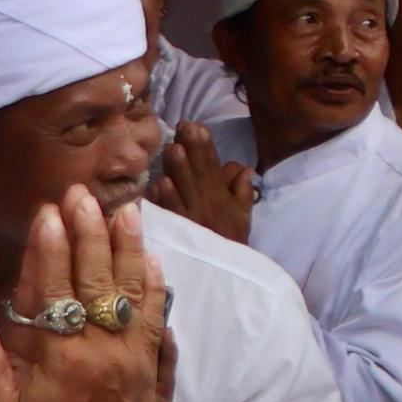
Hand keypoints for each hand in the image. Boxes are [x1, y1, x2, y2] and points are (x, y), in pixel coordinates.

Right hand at [0, 190, 167, 401]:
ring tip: (123, 209)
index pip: (52, 290)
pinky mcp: (148, 363)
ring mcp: (128, 353)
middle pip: (93, 278)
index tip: (47, 213)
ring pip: (129, 289)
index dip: (49, 249)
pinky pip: (155, 317)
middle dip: (88, 232)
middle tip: (82, 194)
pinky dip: (154, 285)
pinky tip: (151, 259)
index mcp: (57, 357)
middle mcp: (97, 347)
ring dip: (126, 247)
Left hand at [150, 127, 254, 242]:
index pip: (214, 167)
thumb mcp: (243, 216)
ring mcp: (190, 218)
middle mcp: (207, 205)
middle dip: (192, 149)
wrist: (222, 275)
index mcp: (223, 199)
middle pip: (198, 173)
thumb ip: (241, 191)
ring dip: (179, 170)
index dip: (206, 147)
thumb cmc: (230, 242)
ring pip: (183, 189)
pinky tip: (159, 184)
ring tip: (173, 149)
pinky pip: (170, 213)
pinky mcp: (176, 232)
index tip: (197, 126)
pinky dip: (165, 199)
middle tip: (183, 127)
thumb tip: (241, 166)